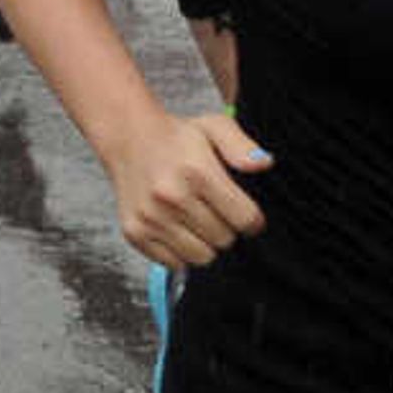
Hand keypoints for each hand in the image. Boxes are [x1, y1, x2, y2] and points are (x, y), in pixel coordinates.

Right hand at [104, 106, 270, 266]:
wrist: (128, 139)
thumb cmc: (177, 138)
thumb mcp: (215, 127)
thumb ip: (242, 147)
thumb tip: (264, 164)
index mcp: (197, 172)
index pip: (245, 219)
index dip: (253, 220)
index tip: (246, 213)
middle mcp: (171, 196)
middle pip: (224, 240)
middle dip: (227, 228)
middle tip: (215, 210)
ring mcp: (151, 217)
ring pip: (202, 257)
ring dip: (206, 243)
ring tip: (197, 219)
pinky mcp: (135, 233)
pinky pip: (175, 264)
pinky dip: (181, 252)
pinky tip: (177, 227)